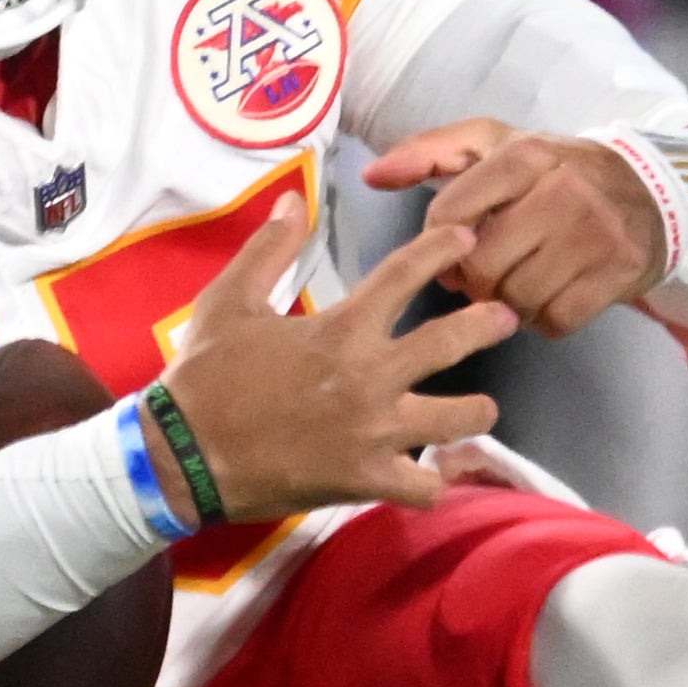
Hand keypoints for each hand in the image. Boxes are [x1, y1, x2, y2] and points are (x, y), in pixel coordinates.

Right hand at [155, 193, 513, 520]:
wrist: (180, 456)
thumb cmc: (205, 377)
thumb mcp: (229, 301)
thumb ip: (269, 249)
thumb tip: (293, 199)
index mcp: (341, 329)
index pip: (405, 274)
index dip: (441, 247)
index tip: (466, 238)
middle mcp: (369, 376)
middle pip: (451, 341)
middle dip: (487, 323)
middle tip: (506, 317)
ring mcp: (373, 432)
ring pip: (457, 419)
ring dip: (476, 412)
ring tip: (482, 409)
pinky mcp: (365, 480)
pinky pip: (425, 487)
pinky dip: (436, 483)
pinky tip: (440, 476)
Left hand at [362, 120, 663, 336]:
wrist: (652, 191)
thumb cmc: (555, 171)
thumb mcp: (496, 145)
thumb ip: (430, 153)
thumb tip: (373, 176)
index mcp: (525, 156)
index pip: (451, 214)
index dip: (440, 242)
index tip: (456, 244)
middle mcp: (562, 192)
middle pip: (481, 266)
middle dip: (474, 278)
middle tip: (487, 271)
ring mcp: (594, 235)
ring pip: (515, 299)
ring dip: (508, 302)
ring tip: (520, 280)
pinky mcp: (616, 274)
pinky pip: (555, 321)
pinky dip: (545, 319)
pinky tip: (550, 296)